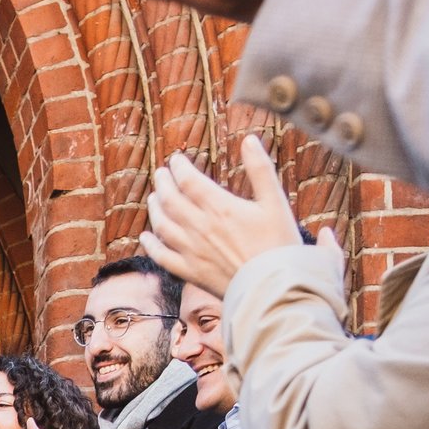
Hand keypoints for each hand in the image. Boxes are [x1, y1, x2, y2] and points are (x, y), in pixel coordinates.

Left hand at [140, 137, 309, 299]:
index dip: (178, 168)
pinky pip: (162, 257)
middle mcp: (200, 228)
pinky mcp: (191, 273)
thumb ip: (261, 169)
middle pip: (170, 200)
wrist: (275, 289)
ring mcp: (192, 252)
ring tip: (154, 198)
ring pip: (162, 226)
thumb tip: (250, 139)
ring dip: (155, 209)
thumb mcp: (276, 202)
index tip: (176, 160)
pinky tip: (147, 237)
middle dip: (163, 183)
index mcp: (220, 207)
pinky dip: (151, 245)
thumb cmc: (281, 244)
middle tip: (161, 174)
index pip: (188, 180)